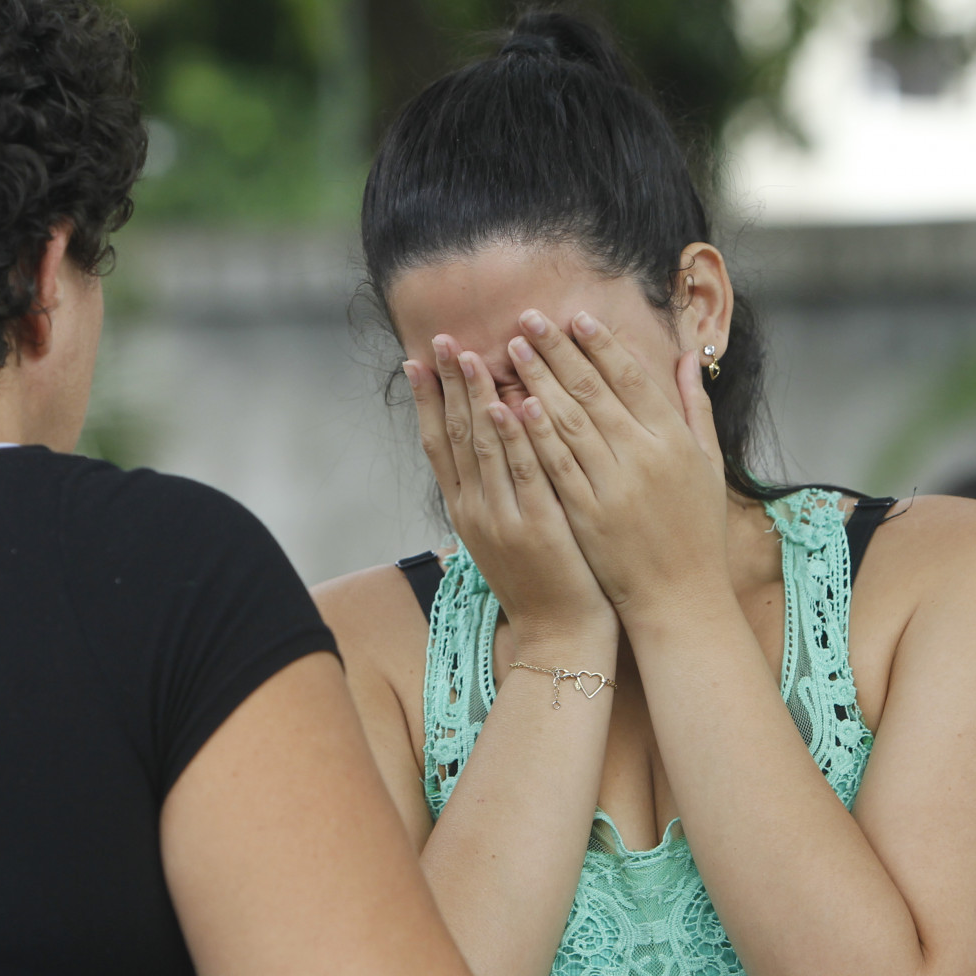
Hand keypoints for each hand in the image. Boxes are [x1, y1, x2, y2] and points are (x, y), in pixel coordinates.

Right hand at [406, 337, 615, 638]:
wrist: (557, 636)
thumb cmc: (540, 582)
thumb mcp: (505, 533)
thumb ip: (494, 489)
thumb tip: (488, 445)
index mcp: (465, 509)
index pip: (438, 443)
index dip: (427, 400)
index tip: (418, 359)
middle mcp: (474, 510)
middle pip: (454, 436)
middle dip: (447, 385)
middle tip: (442, 339)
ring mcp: (502, 519)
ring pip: (484, 448)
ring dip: (477, 398)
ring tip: (471, 355)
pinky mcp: (536, 528)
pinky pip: (524, 474)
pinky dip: (517, 438)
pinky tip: (512, 404)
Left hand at [504, 310, 731, 617]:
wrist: (680, 598)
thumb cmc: (696, 531)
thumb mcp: (708, 464)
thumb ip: (696, 408)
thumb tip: (688, 358)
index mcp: (674, 441)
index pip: (632, 379)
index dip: (601, 345)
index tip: (574, 316)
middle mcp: (644, 457)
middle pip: (594, 391)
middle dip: (558, 351)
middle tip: (528, 319)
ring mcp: (614, 487)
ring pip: (569, 422)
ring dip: (538, 381)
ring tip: (512, 350)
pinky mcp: (588, 515)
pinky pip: (556, 466)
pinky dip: (535, 434)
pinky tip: (513, 405)